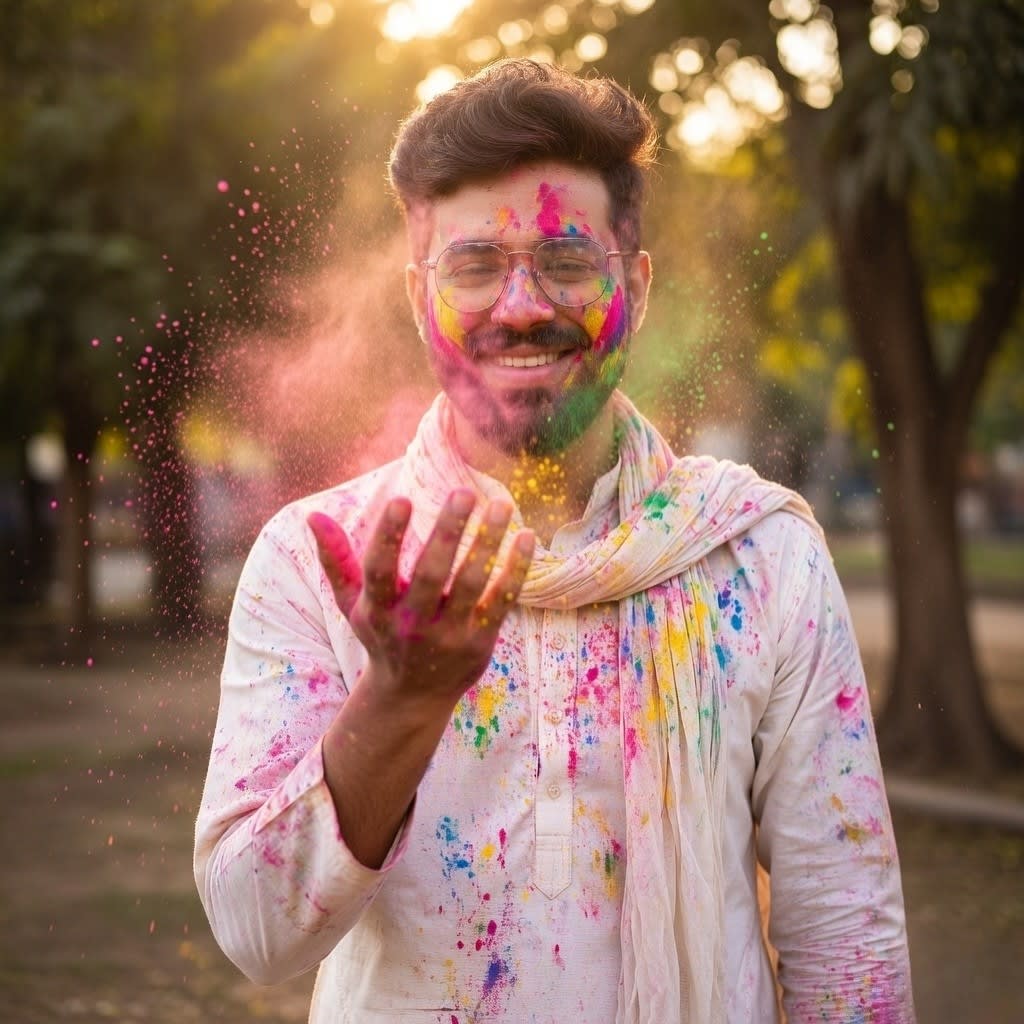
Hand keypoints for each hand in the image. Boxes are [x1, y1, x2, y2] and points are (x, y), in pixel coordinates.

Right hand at [307, 491, 533, 707]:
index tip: (401, 499)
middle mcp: (413, 624)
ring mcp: (448, 635)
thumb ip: (335, 560)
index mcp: (378, 610)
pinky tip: (526, 537)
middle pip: (431, 574)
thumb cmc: (382, 634)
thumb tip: (312, 515)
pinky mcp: (479, 642)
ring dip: (487, 543)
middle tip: (464, 492)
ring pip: (472, 584)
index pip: (380, 570)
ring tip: (501, 505)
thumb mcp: (352, 603)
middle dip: (448, 532)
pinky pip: (501, 602)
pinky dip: (514, 570)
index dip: (388, 536)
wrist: (412, 696)